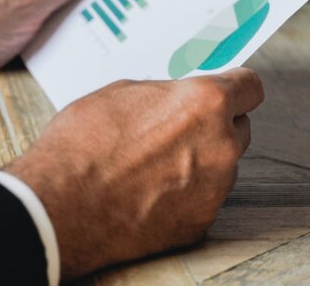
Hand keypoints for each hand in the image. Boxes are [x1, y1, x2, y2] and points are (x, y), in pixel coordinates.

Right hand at [7, 69, 264, 278]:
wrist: (60, 207)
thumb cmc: (83, 145)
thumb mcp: (120, 93)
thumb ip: (162, 94)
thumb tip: (172, 98)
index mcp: (205, 102)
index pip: (250, 86)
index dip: (236, 87)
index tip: (227, 91)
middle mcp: (221, 145)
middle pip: (239, 128)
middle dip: (216, 126)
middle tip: (180, 129)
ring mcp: (215, 188)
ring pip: (222, 166)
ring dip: (201, 162)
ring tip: (155, 165)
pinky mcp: (201, 223)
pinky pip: (204, 200)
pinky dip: (186, 195)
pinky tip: (151, 193)